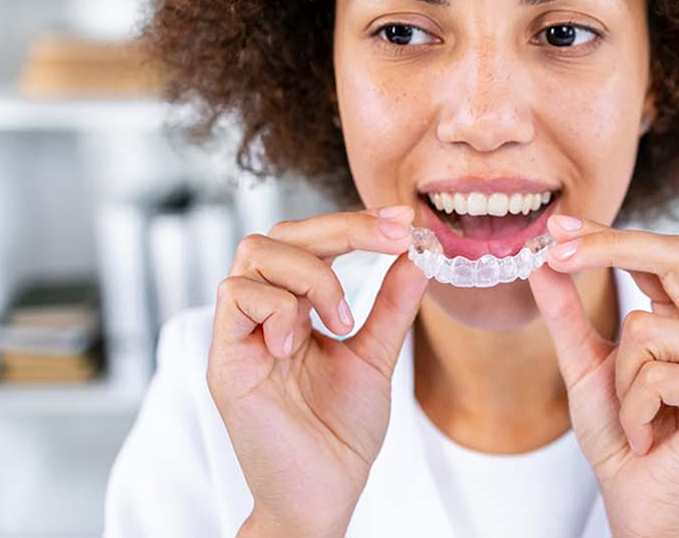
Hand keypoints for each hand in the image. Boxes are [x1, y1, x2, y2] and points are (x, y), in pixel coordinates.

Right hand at [208, 205, 426, 537]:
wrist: (323, 494)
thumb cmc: (340, 433)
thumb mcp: (375, 356)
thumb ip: (391, 306)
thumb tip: (417, 255)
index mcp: (295, 308)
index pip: (312, 241)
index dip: (354, 223)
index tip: (402, 221)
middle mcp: (263, 314)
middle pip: (281, 233)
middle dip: (341, 229)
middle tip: (391, 239)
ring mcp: (240, 334)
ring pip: (255, 253)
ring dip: (311, 275)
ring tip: (340, 321)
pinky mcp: (225, 360)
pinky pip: (237, 297)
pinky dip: (279, 308)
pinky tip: (300, 344)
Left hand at [528, 215, 678, 537]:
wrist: (634, 496)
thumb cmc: (618, 430)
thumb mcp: (583, 361)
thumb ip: (566, 313)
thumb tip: (542, 259)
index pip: (660, 253)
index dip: (609, 233)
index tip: (557, 227)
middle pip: (677, 255)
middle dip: (609, 247)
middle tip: (557, 255)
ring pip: (647, 328)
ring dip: (619, 379)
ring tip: (633, 414)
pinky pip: (658, 376)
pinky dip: (633, 409)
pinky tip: (646, 434)